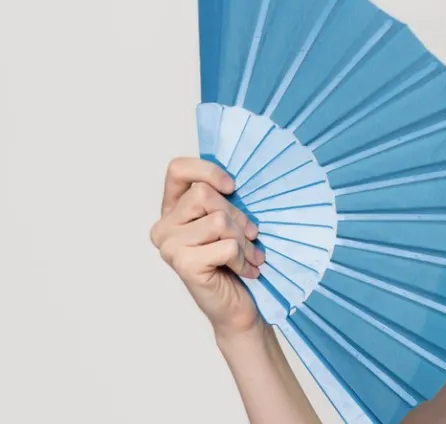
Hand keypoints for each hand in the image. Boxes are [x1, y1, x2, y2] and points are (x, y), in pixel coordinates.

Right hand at [150, 156, 267, 338]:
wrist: (237, 306)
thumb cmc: (235, 261)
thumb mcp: (230, 222)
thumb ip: (224, 199)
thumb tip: (235, 181)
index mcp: (173, 209)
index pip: (177, 169)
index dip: (207, 171)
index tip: (231, 188)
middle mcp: (164, 226)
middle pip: (205, 195)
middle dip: (238, 216)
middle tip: (250, 237)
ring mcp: (169, 246)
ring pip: (218, 220)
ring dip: (244, 240)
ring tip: (248, 255)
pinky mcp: (183, 264)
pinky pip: (226, 246)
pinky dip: (243, 258)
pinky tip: (244, 270)